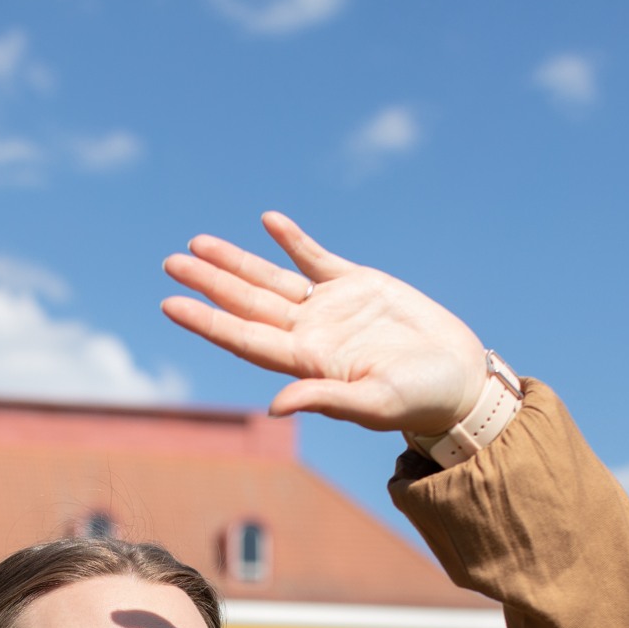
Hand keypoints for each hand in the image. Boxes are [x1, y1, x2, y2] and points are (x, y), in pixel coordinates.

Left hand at [160, 212, 488, 437]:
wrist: (458, 379)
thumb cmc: (419, 401)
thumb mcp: (374, 404)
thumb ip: (325, 399)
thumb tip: (276, 406)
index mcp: (307, 362)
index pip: (245, 338)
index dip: (207, 321)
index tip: (171, 304)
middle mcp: (310, 333)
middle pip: (247, 304)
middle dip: (209, 282)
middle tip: (170, 262)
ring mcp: (331, 307)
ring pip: (271, 279)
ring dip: (236, 261)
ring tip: (197, 242)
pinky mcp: (359, 285)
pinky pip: (315, 258)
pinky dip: (292, 240)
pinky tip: (268, 221)